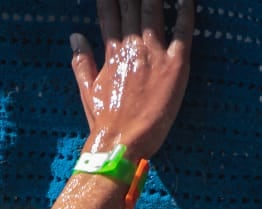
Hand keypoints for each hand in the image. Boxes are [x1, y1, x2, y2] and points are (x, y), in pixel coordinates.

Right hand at [70, 0, 193, 159]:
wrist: (123, 142)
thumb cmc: (105, 121)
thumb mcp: (87, 91)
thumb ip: (81, 61)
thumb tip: (75, 36)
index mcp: (112, 53)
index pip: (109, 15)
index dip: (109, 0)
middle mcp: (132, 48)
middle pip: (132, 8)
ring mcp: (154, 54)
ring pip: (154, 12)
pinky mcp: (175, 64)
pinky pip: (183, 32)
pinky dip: (185, 12)